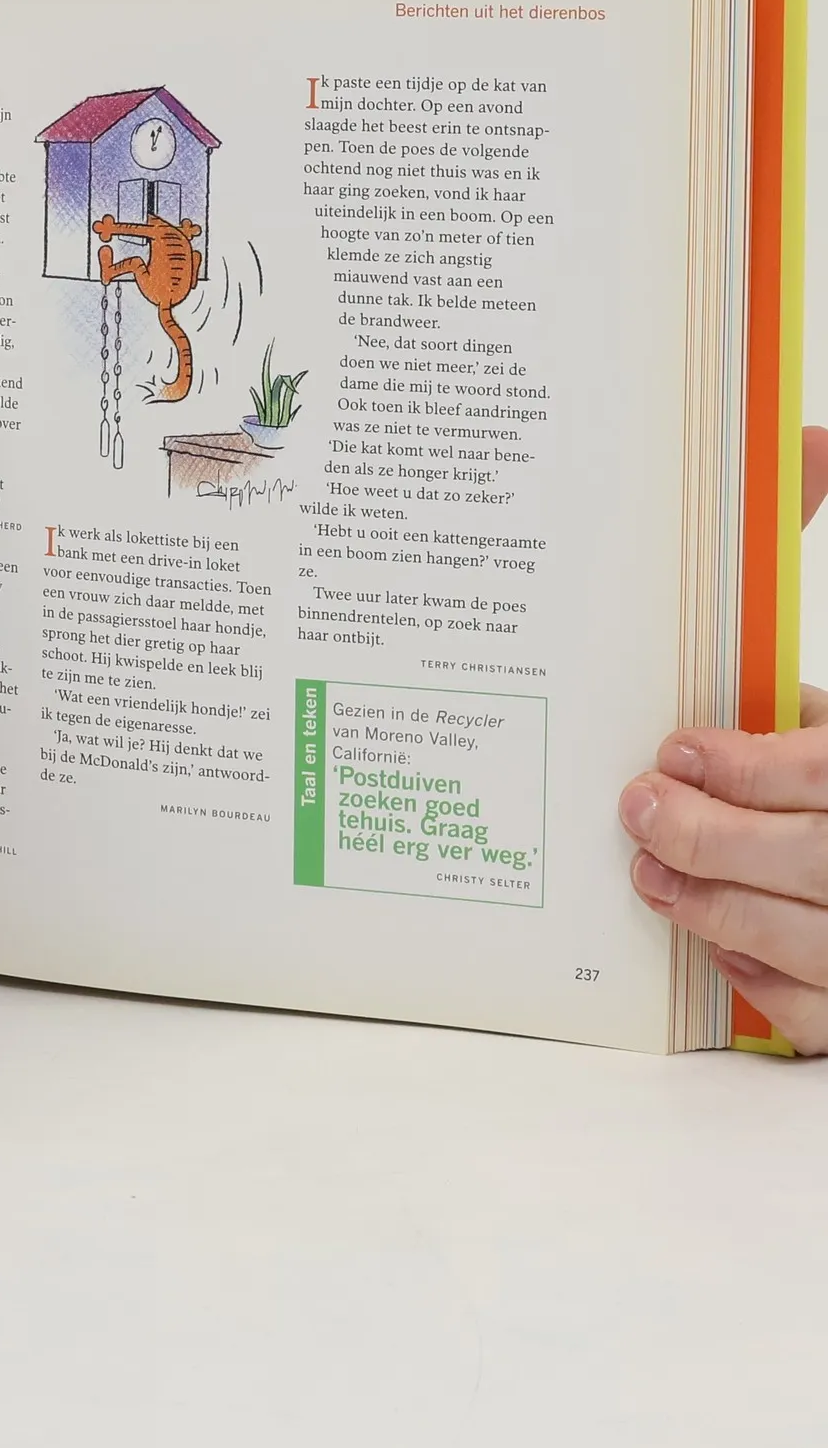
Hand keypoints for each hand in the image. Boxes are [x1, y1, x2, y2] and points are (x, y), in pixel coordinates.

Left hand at [618, 427, 827, 1051]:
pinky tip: (719, 946)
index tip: (676, 752)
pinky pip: (827, 1016)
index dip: (756, 769)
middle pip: (827, 863)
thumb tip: (803, 431)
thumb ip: (811, 531)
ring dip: (724, 914)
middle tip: (639, 812)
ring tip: (653, 878)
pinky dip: (771, 985)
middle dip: (719, 843)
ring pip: (823, 946)